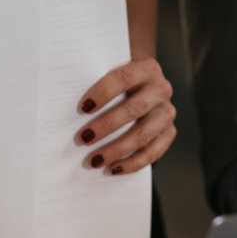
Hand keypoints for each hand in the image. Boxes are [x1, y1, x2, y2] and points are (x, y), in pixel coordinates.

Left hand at [75, 57, 175, 175]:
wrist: (143, 87)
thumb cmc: (119, 83)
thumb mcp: (112, 73)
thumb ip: (97, 80)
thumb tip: (67, 102)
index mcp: (147, 68)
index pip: (124, 78)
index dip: (103, 93)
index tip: (83, 108)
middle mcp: (161, 89)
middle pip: (134, 109)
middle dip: (106, 125)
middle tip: (83, 138)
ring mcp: (167, 112)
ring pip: (143, 134)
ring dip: (116, 150)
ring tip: (94, 159)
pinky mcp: (169, 132)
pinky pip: (153, 152)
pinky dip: (132, 163)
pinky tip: (113, 168)